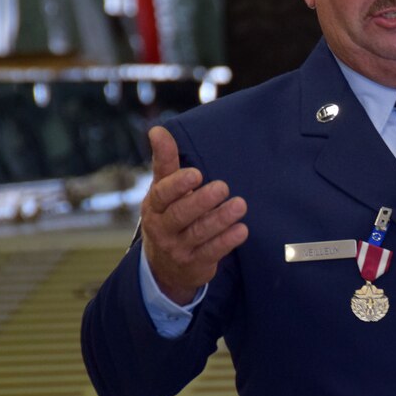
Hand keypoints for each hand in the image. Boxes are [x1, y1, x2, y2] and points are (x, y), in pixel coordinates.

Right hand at [140, 126, 247, 304]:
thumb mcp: (163, 190)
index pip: (162, 194)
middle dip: (202, 201)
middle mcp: (162, 228)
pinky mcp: (196, 264)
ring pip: (199, 233)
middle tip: (223, 187)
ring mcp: (178, 248)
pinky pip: (212, 252)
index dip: (178, 185)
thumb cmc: (168, 214)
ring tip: (239, 205)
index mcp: (154, 206)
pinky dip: (227, 241)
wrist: (165, 265)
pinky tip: (242, 229)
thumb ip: (165, 161)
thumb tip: (157, 130)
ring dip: (220, 219)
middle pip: (181, 214)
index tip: (196, 173)